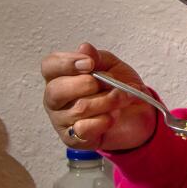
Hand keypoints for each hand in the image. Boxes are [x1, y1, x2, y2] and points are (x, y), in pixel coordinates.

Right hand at [41, 42, 156, 151]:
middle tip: (112, 85)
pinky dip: (104, 121)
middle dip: (90, 85)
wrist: (137, 114)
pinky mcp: (72, 139)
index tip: (90, 64)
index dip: (67, 63)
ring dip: (107, 102)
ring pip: (78, 109)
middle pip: (56, 90)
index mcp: (60, 76)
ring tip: (122, 99)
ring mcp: (60, 120)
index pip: (49, 66)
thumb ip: (97, 58)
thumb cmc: (118, 87)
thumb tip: (85, 48)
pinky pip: (84, 129)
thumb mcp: (112, 66)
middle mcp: (55, 98)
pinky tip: (112, 117)